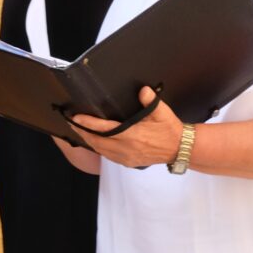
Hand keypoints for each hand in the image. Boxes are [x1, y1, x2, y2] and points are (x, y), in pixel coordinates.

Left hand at [68, 86, 184, 167]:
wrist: (180, 148)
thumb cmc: (169, 129)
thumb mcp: (162, 112)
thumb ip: (150, 101)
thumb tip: (142, 90)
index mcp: (132, 135)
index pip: (104, 129)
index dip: (88, 123)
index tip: (76, 117)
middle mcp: (126, 148)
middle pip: (97, 141)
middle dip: (83, 132)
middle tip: (73, 122)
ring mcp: (127, 157)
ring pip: (101, 150)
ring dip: (89, 141)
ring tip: (80, 130)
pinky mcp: (129, 162)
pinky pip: (108, 156)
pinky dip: (99, 148)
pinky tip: (96, 142)